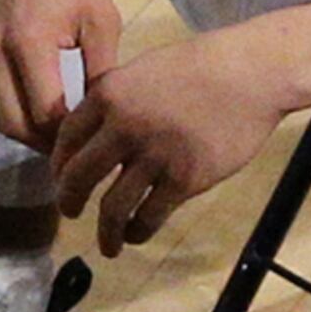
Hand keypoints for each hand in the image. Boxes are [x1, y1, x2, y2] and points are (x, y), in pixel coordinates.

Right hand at [0, 0, 120, 150]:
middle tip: (72, 148)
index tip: (91, 141)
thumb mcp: (102, 21)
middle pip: (14, 124)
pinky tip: (35, 106)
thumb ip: (101, 74)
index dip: (69, 136)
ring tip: (56, 132)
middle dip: (44, 143)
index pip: (46, 113)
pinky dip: (8, 109)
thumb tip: (103, 119)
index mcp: (29, 42)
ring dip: (23, 129)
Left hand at [51, 13, 310, 257]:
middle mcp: (124, 127)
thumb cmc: (201, 66)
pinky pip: (150, 216)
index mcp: (109, 95)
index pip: (66, 138)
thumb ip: (116, 100)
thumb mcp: (143, 70)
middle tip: (69, 212)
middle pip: (79, 176)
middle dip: (68, 200)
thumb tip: (93, 133)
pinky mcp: (185, 180)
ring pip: (113, 207)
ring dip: (105, 232)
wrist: (251, 74)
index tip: (61, 178)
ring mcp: (154, 156)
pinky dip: (138, 232)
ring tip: (106, 245)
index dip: (59, 164)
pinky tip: (136, 235)